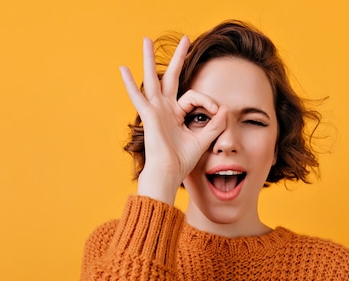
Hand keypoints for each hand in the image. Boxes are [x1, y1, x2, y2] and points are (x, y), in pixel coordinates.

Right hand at [120, 36, 226, 203]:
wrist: (168, 173)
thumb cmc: (182, 161)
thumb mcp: (203, 139)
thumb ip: (215, 125)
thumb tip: (225, 109)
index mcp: (177, 114)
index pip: (194, 96)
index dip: (207, 101)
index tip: (216, 111)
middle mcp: (165, 108)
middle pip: (170, 76)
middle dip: (178, 57)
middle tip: (185, 39)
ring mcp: (155, 110)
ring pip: (152, 79)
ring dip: (148, 59)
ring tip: (146, 39)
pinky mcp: (149, 115)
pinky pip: (138, 97)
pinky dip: (129, 84)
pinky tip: (122, 68)